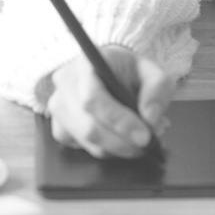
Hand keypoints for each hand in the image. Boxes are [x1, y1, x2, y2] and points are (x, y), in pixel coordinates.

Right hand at [45, 44, 175, 158]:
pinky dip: (107, 150)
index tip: (145, 136)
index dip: (119, 121)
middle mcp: (65, 84)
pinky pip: (82, 149)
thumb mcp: (152, 71)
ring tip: (141, 140)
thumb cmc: (129, 70)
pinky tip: (120, 139)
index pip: (93, 98)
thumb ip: (156, 90)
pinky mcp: (59, 128)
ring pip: (87, 142)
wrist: (110, 70)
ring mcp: (58, 108)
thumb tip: (151, 119)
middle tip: (149, 145)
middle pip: (89, 127)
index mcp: (85, 64)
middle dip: (123, 142)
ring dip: (118, 148)